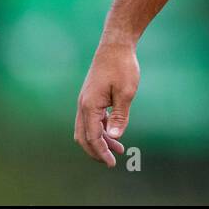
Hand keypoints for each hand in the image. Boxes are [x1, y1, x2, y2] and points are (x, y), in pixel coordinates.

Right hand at [73, 39, 139, 166]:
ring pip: (87, 128)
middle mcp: (83, 105)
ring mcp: (85, 100)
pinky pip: (92, 119)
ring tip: (119, 149)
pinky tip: (114, 132)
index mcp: (89, 106)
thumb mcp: (126, 93)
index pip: (92, 137)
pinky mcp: (91, 96)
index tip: (112, 163)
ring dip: (100, 140)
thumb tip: (113, 138)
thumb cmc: (122, 67)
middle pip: (84, 137)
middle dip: (96, 151)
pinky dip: (101, 129)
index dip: (101, 152)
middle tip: (111, 162)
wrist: (115, 45)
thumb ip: (119, 117)